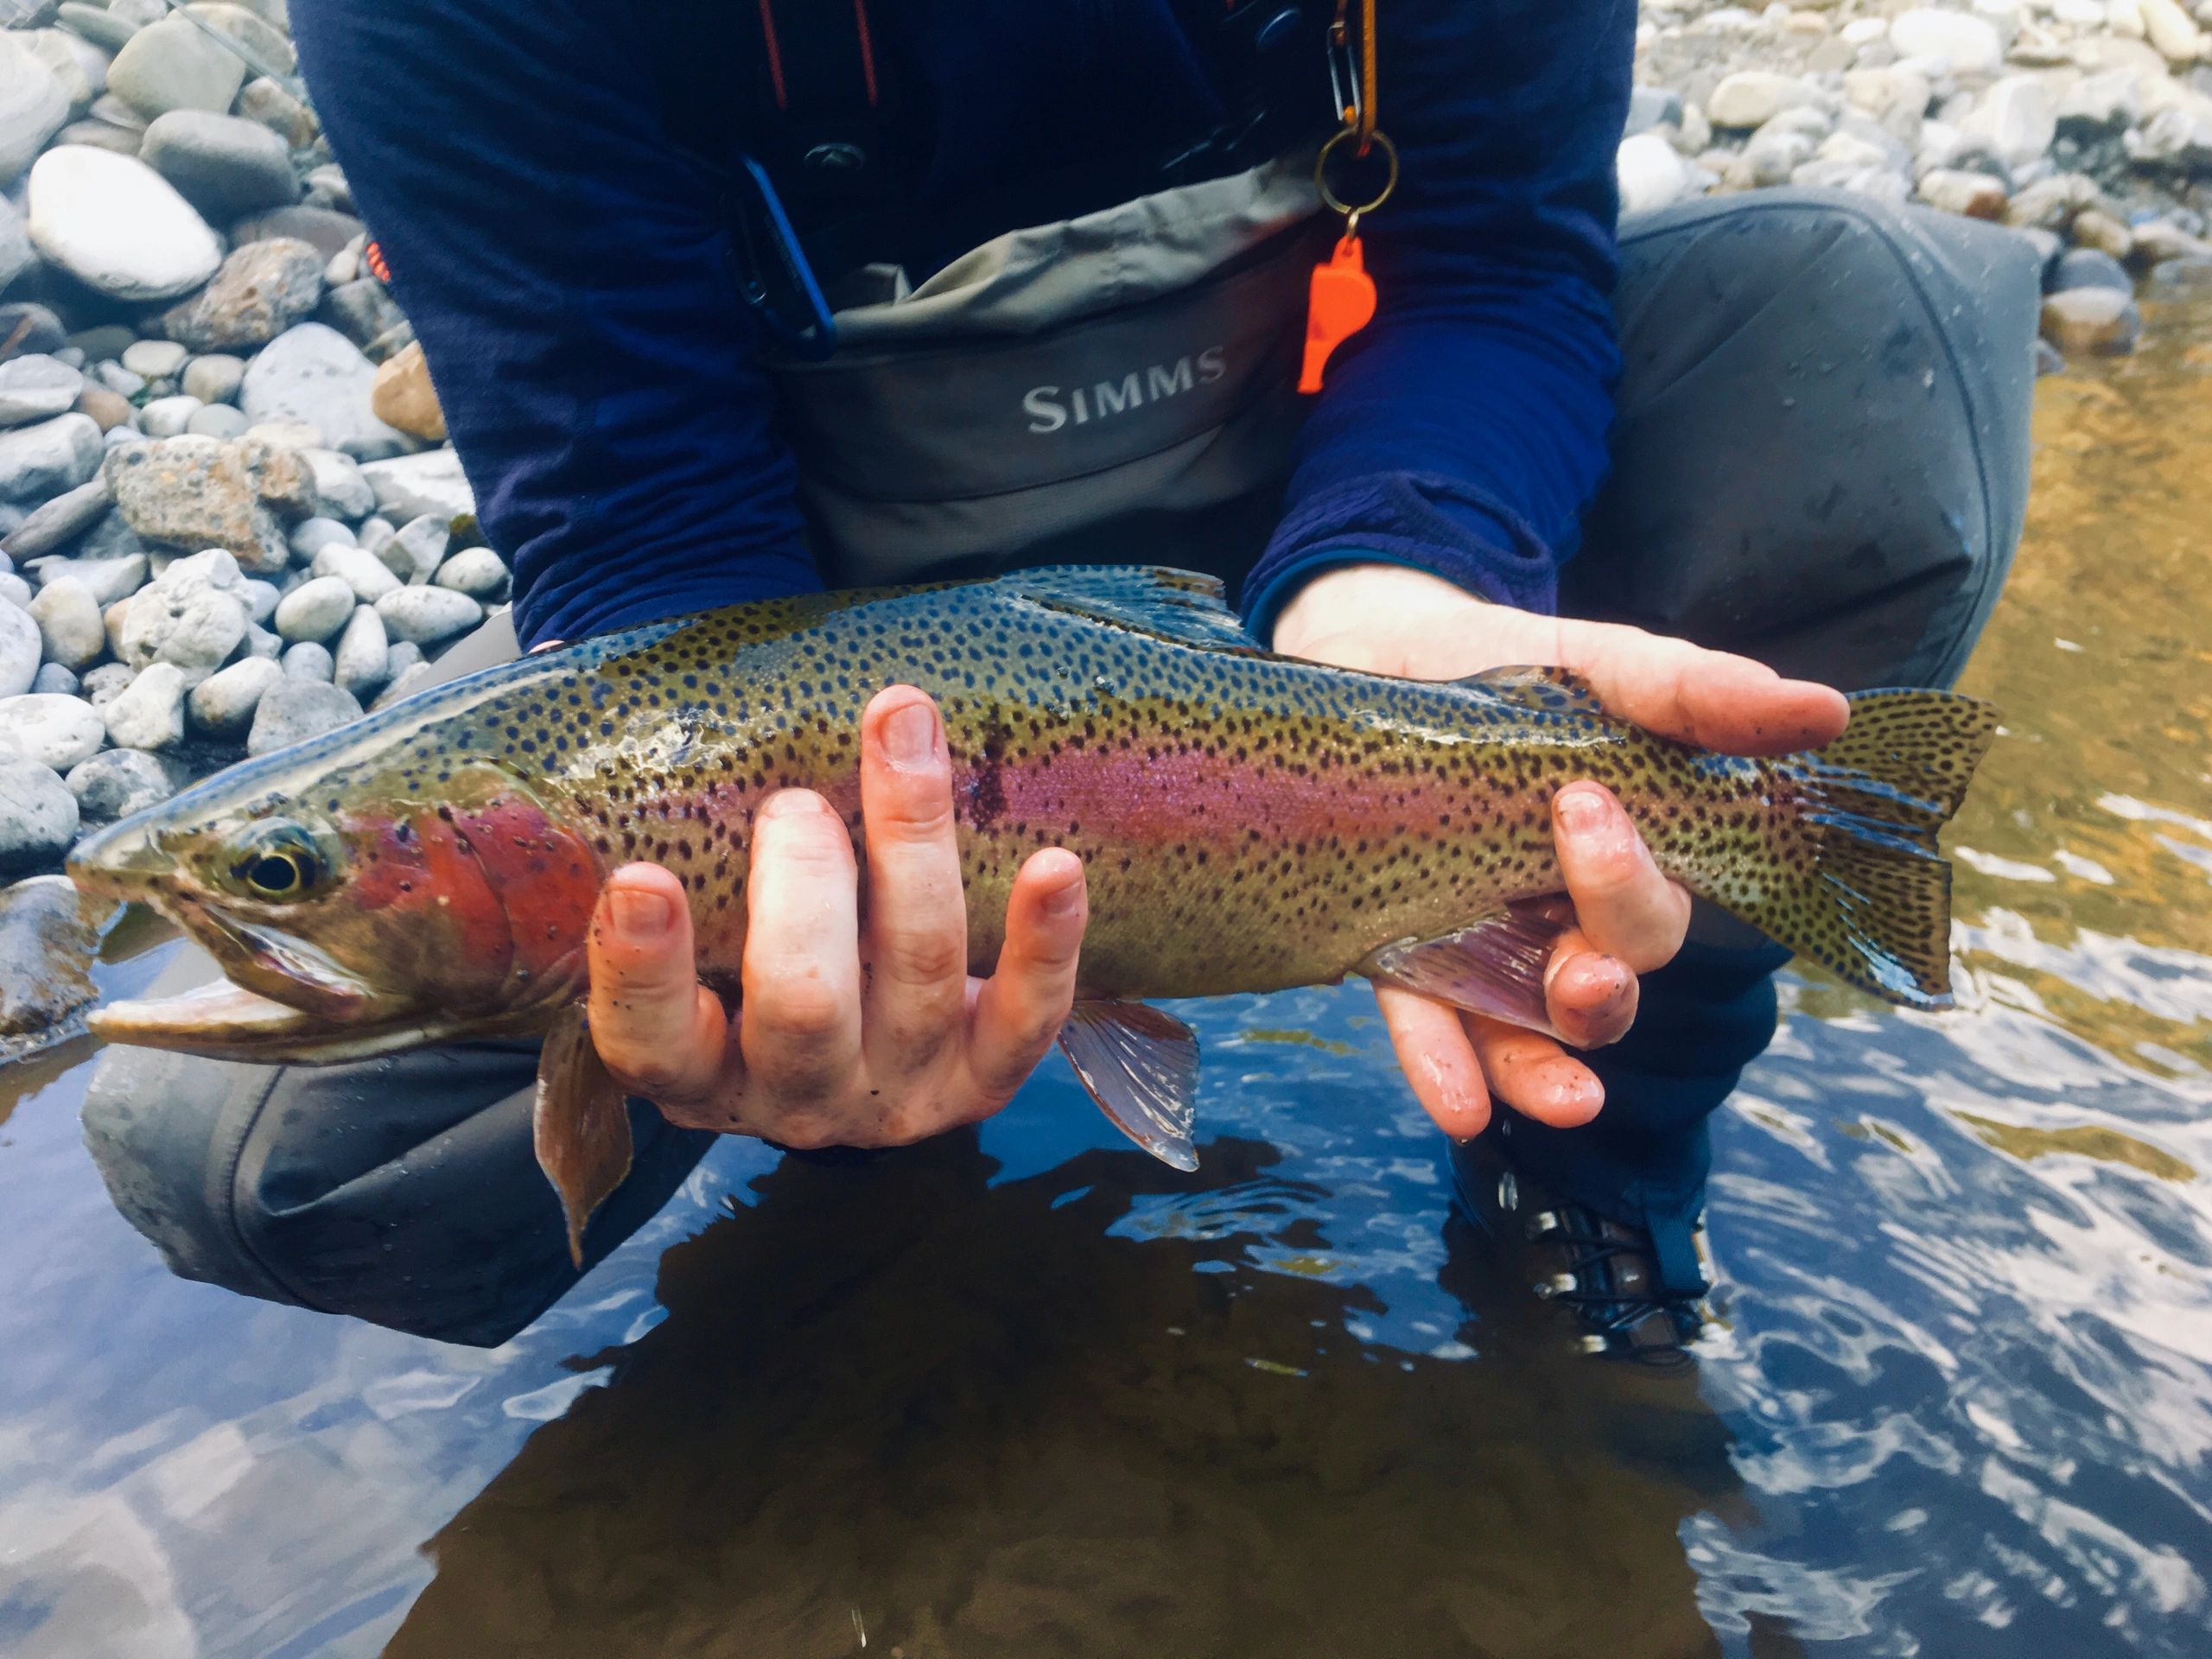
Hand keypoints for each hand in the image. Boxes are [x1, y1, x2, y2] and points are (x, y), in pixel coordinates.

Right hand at [582, 686, 1089, 1147]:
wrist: (859, 1060)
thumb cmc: (751, 965)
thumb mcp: (693, 945)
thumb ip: (673, 874)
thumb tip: (651, 739)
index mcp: (696, 1074)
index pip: (650, 1038)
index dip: (643, 967)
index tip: (641, 877)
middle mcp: (796, 1097)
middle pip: (802, 1003)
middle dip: (804, 885)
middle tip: (793, 804)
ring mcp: (901, 1095)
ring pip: (919, 972)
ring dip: (914, 846)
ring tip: (901, 737)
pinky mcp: (988, 1078)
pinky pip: (1029, 1015)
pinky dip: (1044, 939)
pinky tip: (1055, 865)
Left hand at [1271, 563, 1848, 1138]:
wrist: (1366, 654)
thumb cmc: (1500, 669)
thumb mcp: (1593, 668)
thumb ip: (1691, 694)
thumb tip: (1823, 710)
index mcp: (1624, 857)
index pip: (1662, 902)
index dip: (1638, 883)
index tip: (1583, 805)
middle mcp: (1562, 915)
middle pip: (1609, 974)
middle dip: (1603, 981)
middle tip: (1576, 963)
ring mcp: (1483, 944)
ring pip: (1534, 1031)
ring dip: (1550, 1068)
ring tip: (1570, 1097)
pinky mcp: (1399, 957)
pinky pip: (1428, 1027)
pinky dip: (1444, 1069)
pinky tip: (1460, 1111)